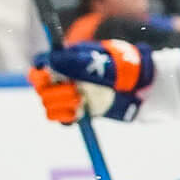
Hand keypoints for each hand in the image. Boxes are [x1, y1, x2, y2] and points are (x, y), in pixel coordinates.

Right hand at [29, 39, 155, 123]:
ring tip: (80, 101)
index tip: (50, 76)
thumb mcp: (101, 60)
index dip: (40, 71)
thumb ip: (76, 62)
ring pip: (48, 104)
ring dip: (61, 104)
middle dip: (54, 90)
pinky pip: (60, 119)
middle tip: (74, 91)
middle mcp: (64, 77)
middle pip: (40, 87)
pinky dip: (65, 117)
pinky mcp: (77, 111)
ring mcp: (69, 95)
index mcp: (66, 60)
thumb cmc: (121, 67)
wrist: (138, 87)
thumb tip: (51, 61)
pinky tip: (79, 112)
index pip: (40, 64)